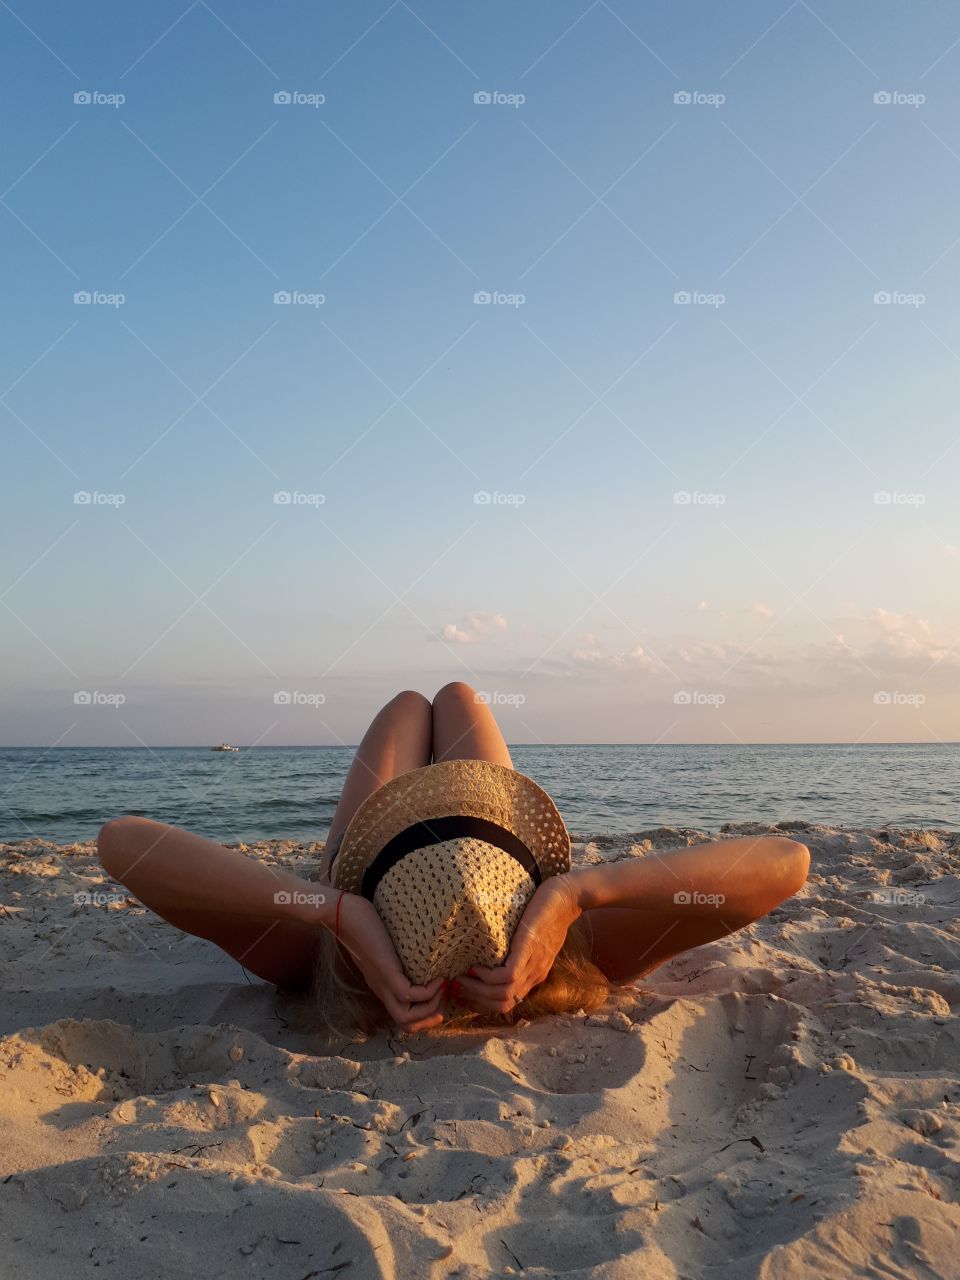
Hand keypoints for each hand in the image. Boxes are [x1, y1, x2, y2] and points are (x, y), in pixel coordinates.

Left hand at [334, 892, 444, 1030]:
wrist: (343, 914)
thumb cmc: (364, 924)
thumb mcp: (385, 946)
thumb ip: (396, 953)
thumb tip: (417, 950)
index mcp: (383, 986)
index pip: (403, 1017)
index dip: (424, 1016)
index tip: (441, 998)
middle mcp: (382, 989)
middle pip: (405, 1024)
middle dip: (430, 1019)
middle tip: (445, 997)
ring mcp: (383, 982)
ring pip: (406, 1017)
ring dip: (430, 1007)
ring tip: (443, 988)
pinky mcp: (385, 971)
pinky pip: (407, 994)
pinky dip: (427, 992)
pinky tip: (438, 978)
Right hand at [454, 875, 581, 1013]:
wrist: (566, 899)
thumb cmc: (546, 915)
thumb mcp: (532, 941)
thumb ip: (517, 953)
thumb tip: (490, 956)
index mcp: (533, 976)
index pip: (506, 1003)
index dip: (482, 1004)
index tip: (461, 995)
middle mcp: (533, 976)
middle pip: (503, 1004)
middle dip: (476, 1000)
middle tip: (455, 988)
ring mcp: (533, 965)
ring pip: (504, 995)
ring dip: (478, 990)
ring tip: (461, 977)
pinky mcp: (528, 950)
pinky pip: (508, 976)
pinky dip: (488, 976)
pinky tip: (477, 966)